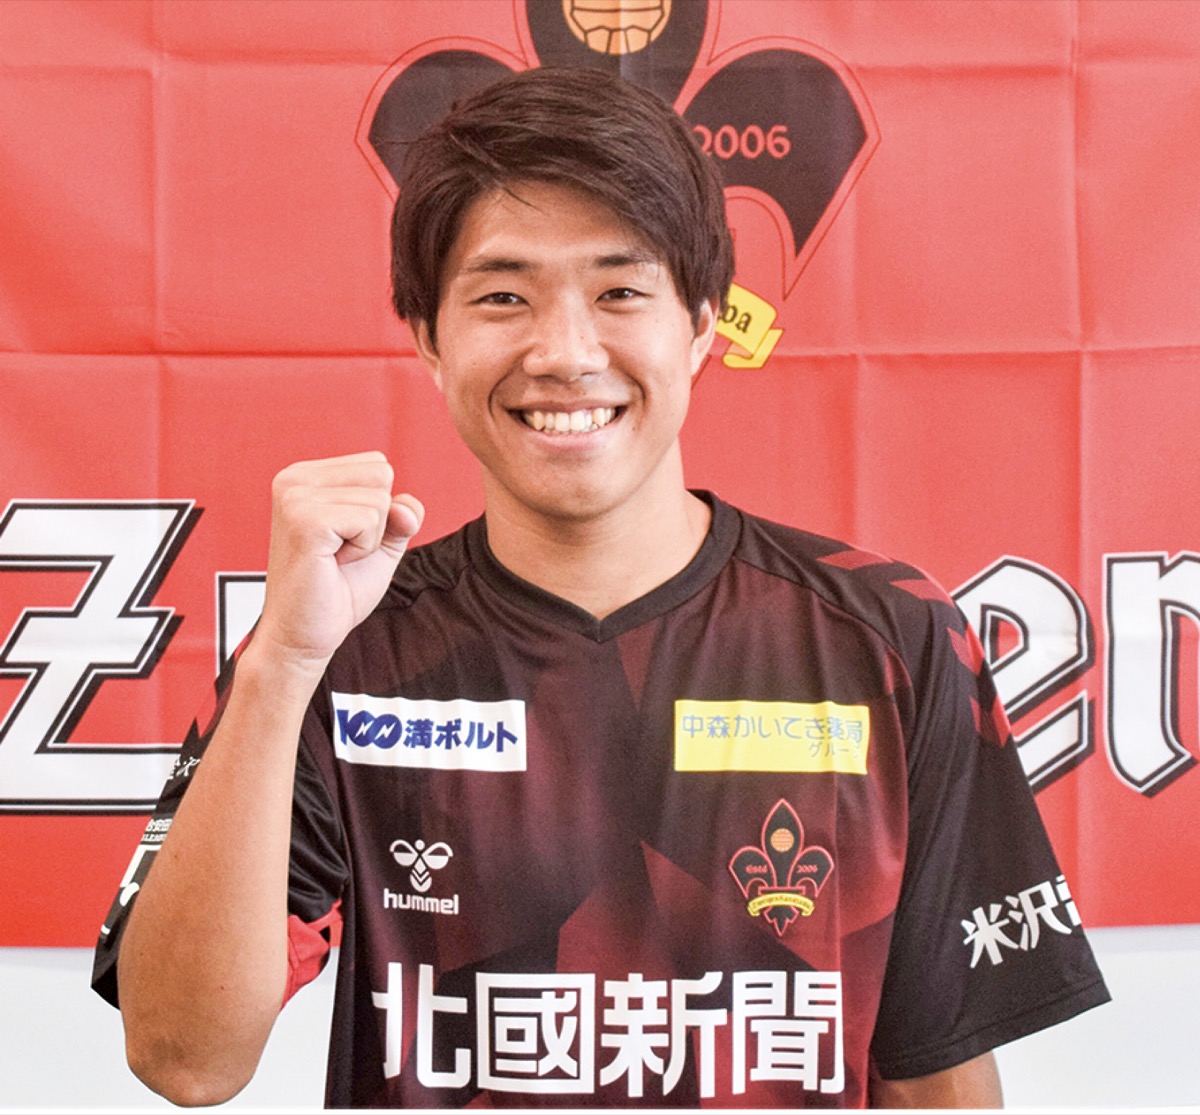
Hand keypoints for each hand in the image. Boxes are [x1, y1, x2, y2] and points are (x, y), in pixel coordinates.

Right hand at [253, 452, 423, 673]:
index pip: (378, 465)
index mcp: (306, 476)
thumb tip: (405, 506)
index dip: (378, 509)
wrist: (304, 634)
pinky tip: (333, 563)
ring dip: (368, 540)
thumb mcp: (381, 542)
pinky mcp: (305, 521)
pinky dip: (363, 549)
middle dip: (376, 521)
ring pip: (379, 500)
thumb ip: (402, 514)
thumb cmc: (337, 589)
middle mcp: (295, 478)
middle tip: (340, 551)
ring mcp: (296, 497)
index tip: (344, 538)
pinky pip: (370, 520)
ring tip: (334, 559)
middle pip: (381, 474)